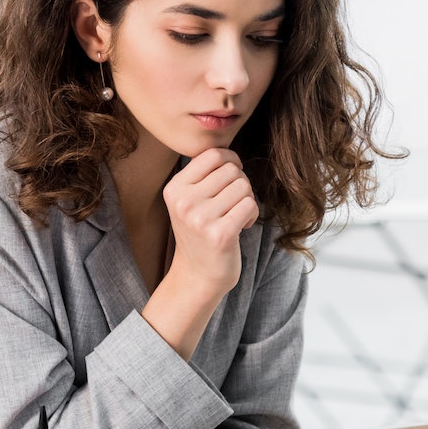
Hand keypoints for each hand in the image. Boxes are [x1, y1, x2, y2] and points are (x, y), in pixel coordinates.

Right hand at [161, 147, 259, 297]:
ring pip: (243, 186)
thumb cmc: (199, 233)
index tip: (232, 177)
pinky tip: (242, 227)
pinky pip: (250, 205)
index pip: (212, 155)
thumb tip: (230, 152)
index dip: (230, 161)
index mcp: (174, 188)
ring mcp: (200, 218)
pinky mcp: (220, 234)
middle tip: (233, 203)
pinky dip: (252, 215)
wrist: (197, 276)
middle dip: (240, 183)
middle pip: (231, 170)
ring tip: (236, 216)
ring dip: (247, 200)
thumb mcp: (189, 201)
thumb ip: (203, 175)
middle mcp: (184, 201)